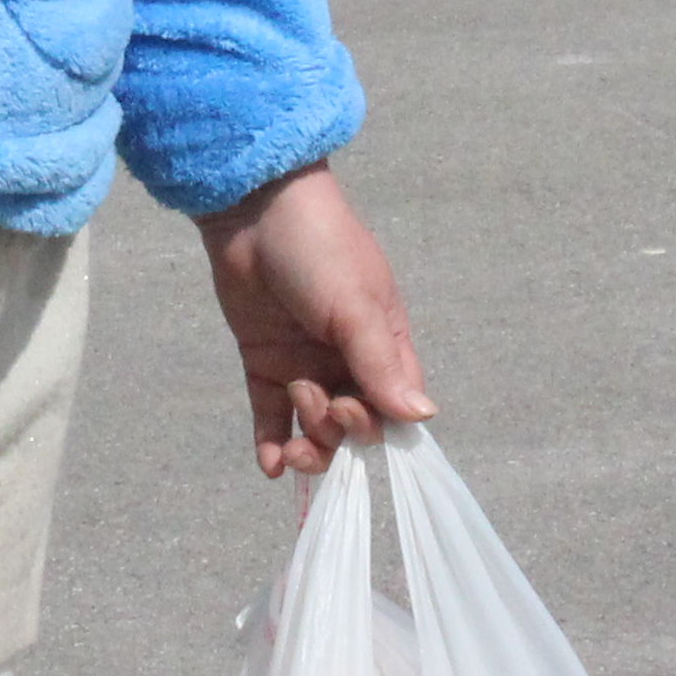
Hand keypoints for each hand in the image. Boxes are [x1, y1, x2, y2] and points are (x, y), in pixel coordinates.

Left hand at [196, 165, 431, 478]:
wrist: (253, 209)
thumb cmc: (319, 248)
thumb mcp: (354, 305)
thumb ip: (380, 364)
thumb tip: (422, 417)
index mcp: (383, 343)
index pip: (395, 406)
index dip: (380, 426)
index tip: (359, 419)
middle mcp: (347, 360)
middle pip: (355, 424)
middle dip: (340, 431)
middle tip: (323, 404)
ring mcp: (305, 363)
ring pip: (316, 427)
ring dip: (309, 442)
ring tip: (292, 425)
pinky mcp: (264, 364)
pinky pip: (272, 416)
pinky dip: (272, 445)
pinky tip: (271, 466)